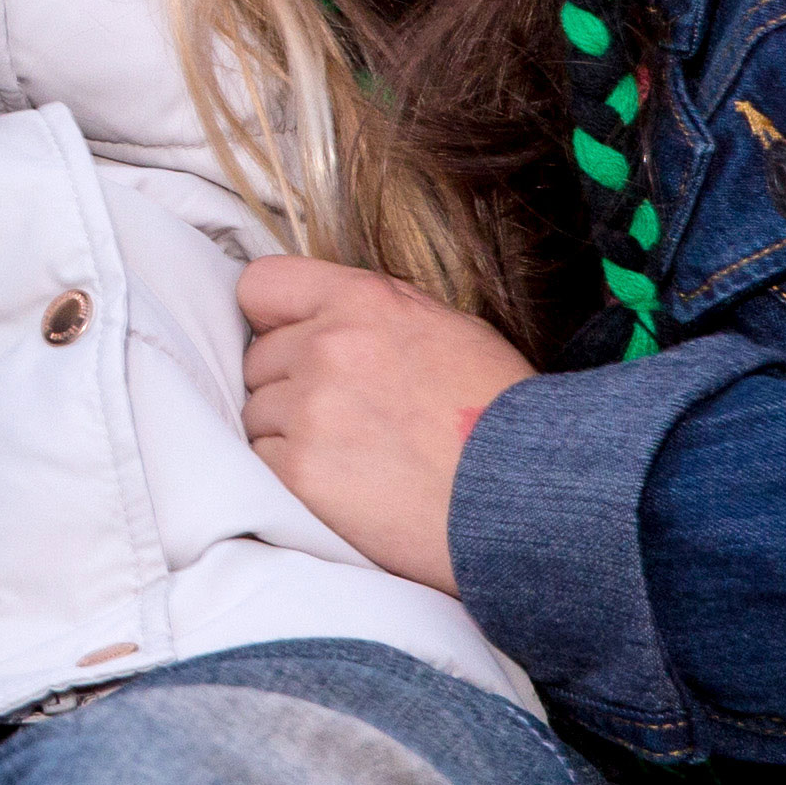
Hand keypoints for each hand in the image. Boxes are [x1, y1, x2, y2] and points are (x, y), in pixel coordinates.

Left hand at [237, 256, 529, 591]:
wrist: (529, 498)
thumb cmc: (500, 416)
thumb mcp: (450, 331)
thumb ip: (375, 314)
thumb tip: (323, 314)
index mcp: (363, 301)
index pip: (261, 286)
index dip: (273, 319)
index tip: (291, 343)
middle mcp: (328, 347)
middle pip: (257, 359)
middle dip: (289, 385)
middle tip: (345, 418)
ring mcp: (310, 410)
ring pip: (256, 414)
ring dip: (289, 435)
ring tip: (352, 457)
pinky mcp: (300, 472)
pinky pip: (260, 462)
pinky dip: (288, 477)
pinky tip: (340, 486)